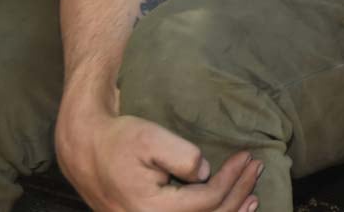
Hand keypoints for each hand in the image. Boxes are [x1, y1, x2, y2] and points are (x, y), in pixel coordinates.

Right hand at [56, 108, 259, 211]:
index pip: (207, 200)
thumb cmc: (119, 140)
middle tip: (257, 168)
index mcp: (151, 209)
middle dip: (239, 193)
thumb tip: (205, 174)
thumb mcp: (151, 139)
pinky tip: (233, 208)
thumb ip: (182, 156)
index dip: (232, 179)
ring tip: (253, 195)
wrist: (86, 150)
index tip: (246, 156)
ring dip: (231, 210)